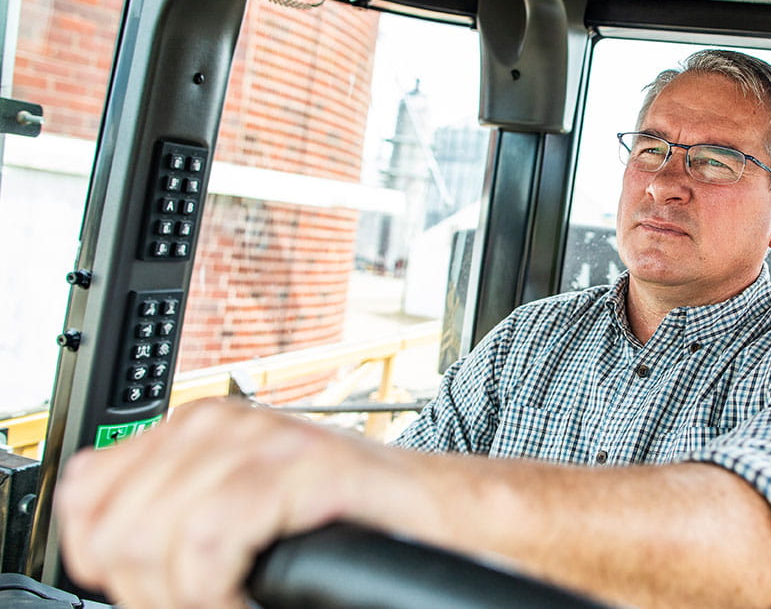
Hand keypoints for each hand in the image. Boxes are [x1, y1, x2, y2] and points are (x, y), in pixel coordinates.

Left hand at [55, 398, 419, 608]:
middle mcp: (221, 424)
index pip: (88, 493)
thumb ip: (175, 510)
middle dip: (149, 591)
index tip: (150, 592)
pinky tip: (247, 599)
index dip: (105, 561)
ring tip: (228, 603)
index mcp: (194, 428)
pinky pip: (212, 541)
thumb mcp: (237, 505)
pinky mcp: (304, 467)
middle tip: (203, 604)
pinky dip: (216, 591)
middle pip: (117, 529)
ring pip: (156, 539)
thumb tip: (108, 554)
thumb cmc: (345, 520)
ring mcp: (264, 440)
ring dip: (187, 598)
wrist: (437, 514)